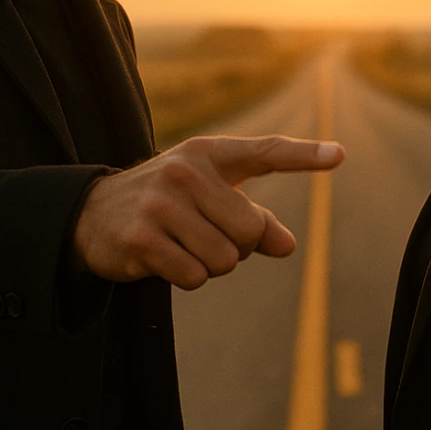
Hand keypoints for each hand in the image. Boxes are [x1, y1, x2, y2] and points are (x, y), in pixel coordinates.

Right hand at [71, 134, 344, 290]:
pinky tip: (163, 259)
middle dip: (237, 247)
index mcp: (208, 153)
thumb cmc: (167, 204)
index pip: (264, 152)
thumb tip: (287, 245)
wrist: (91, 214)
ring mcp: (160, 203)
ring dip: (210, 265)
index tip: (339, 155)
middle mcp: (185, 171)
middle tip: (205, 235)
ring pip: (224, 259)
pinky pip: (194, 276)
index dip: (304, 155)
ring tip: (182, 245)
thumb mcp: (209, 200)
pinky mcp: (142, 237)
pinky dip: (187, 278)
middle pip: (250, 230)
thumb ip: (253, 218)